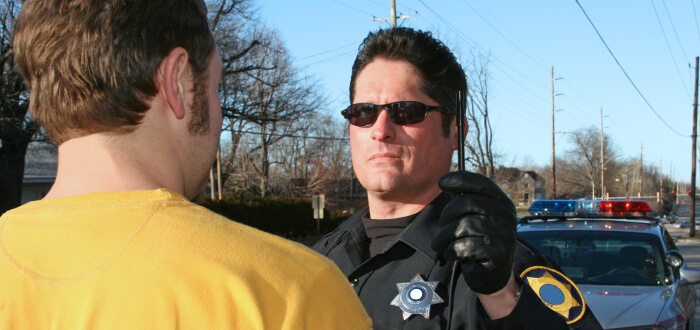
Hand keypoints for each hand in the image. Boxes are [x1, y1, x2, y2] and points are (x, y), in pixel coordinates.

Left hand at [431, 171, 516, 294]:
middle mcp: (505, 214)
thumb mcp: (476, 216)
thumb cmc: (478, 239)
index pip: (481, 183)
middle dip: (446, 215)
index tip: (441, 183)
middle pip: (466, 203)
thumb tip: (444, 181)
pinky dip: (451, 251)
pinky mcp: (497, 253)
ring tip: (441, 243)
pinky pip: (464, 246)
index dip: (460, 180)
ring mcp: (503, 234)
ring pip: (461, 226)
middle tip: (442, 226)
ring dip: (443, 236)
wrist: (493, 273)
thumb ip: (466, 200)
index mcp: (501, 202)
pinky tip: (452, 254)